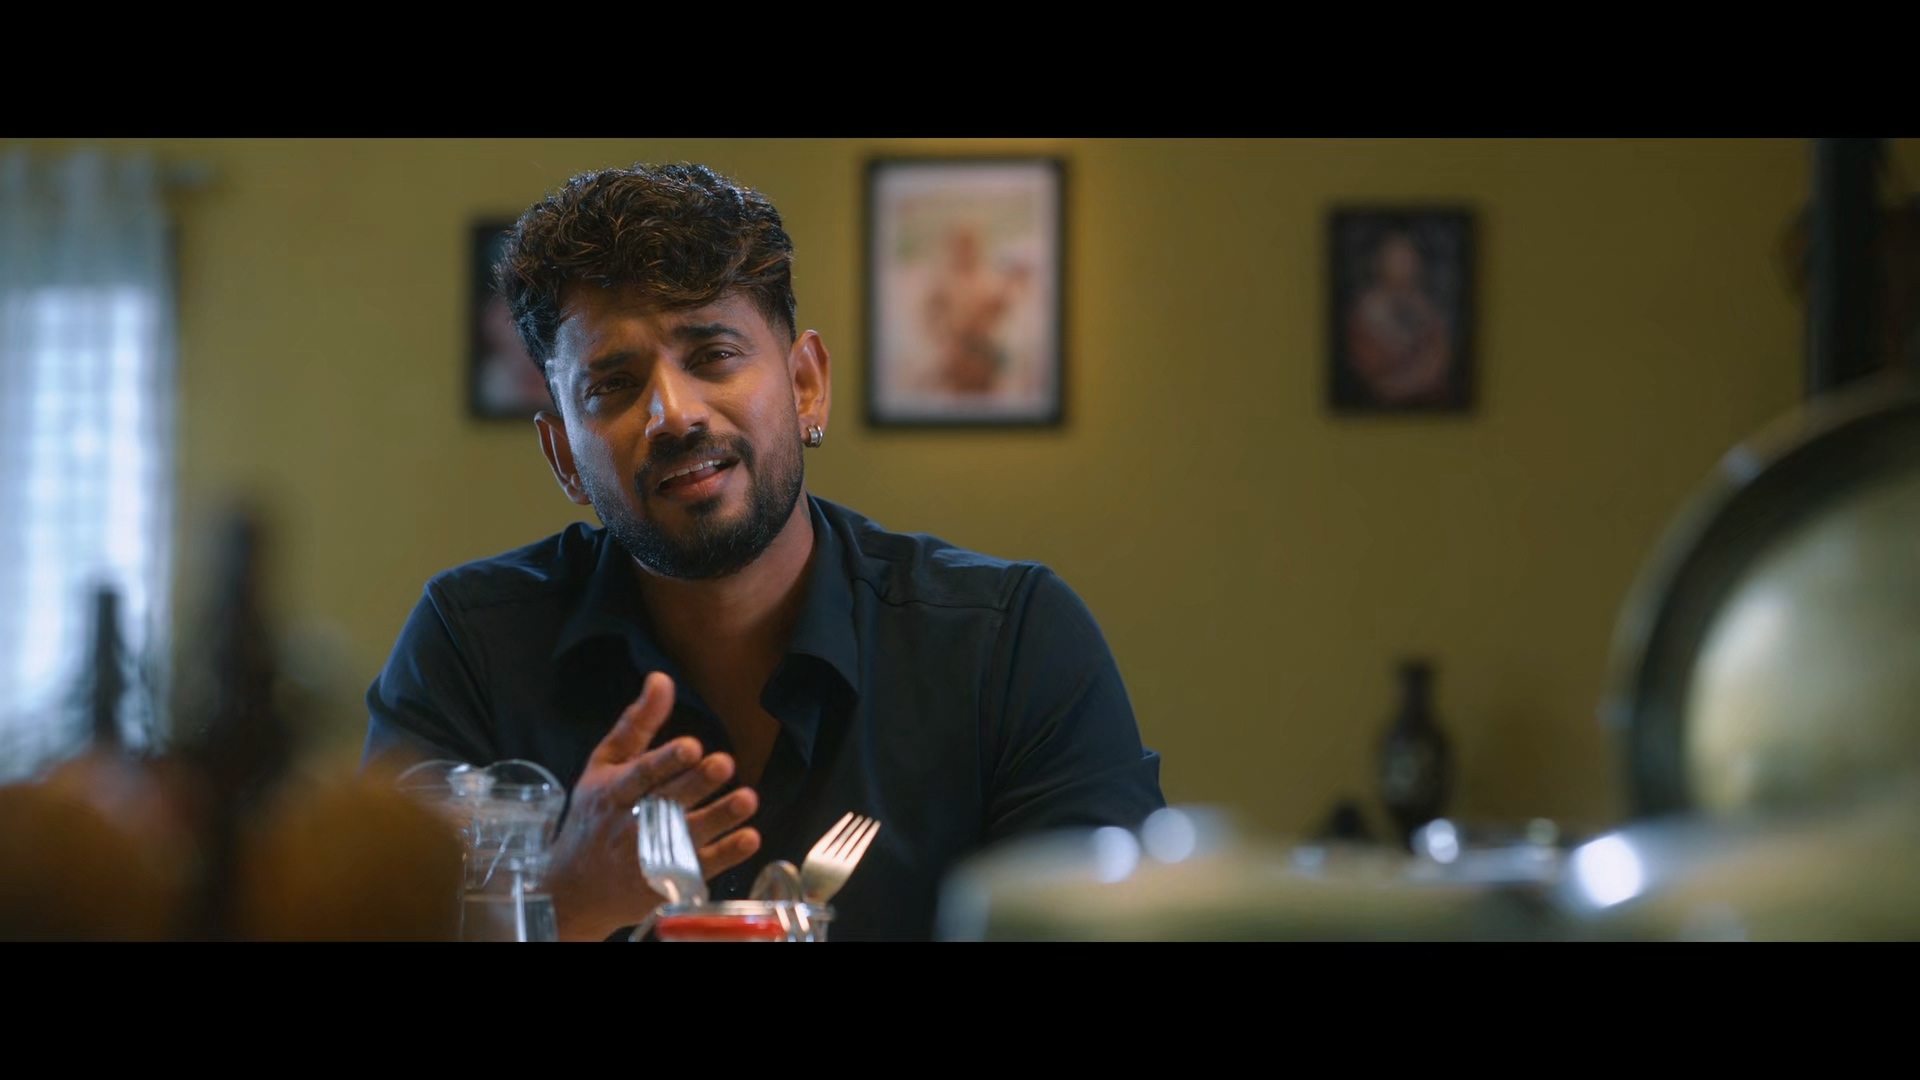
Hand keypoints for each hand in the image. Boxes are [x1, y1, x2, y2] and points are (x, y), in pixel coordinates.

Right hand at [545, 672, 760, 940]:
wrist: (572, 891)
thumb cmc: (594, 817)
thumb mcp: (603, 767)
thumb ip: (636, 724)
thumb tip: (662, 679)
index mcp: (612, 792)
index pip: (640, 774)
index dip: (665, 761)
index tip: (691, 746)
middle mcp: (629, 824)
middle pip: (667, 802)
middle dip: (695, 783)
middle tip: (724, 763)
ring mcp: (649, 857)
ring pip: (688, 836)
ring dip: (719, 817)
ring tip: (748, 799)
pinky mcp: (666, 882)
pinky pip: (700, 869)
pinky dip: (725, 855)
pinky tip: (750, 838)